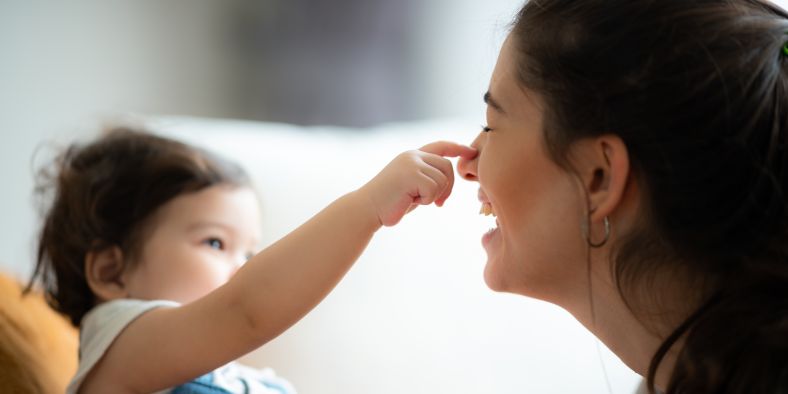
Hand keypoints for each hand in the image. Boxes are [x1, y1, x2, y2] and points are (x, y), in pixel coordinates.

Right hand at [360, 141, 476, 225]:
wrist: (367, 208)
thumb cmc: (390, 202)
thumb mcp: (412, 187)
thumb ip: (427, 178)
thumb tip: (447, 179)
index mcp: (412, 156)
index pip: (440, 147)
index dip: (457, 148)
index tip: (470, 151)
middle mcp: (412, 155)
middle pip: (447, 166)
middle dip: (448, 187)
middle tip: (439, 203)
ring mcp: (411, 163)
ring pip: (442, 179)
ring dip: (433, 196)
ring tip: (414, 200)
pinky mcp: (411, 173)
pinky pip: (434, 189)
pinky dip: (426, 200)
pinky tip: (410, 201)